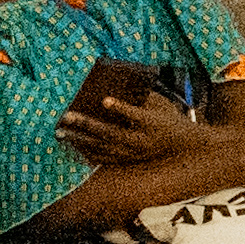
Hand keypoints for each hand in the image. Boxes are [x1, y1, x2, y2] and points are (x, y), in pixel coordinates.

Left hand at [53, 91, 211, 172]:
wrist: (183, 149)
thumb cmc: (170, 120)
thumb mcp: (163, 104)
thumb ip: (144, 95)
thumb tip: (122, 83)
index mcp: (152, 122)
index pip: (135, 114)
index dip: (120, 108)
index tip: (104, 100)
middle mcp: (141, 140)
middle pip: (110, 133)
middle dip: (86, 125)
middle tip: (66, 116)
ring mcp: (133, 153)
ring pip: (103, 147)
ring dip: (80, 140)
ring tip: (61, 132)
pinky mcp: (127, 160)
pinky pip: (103, 158)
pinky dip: (87, 151)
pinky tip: (72, 144)